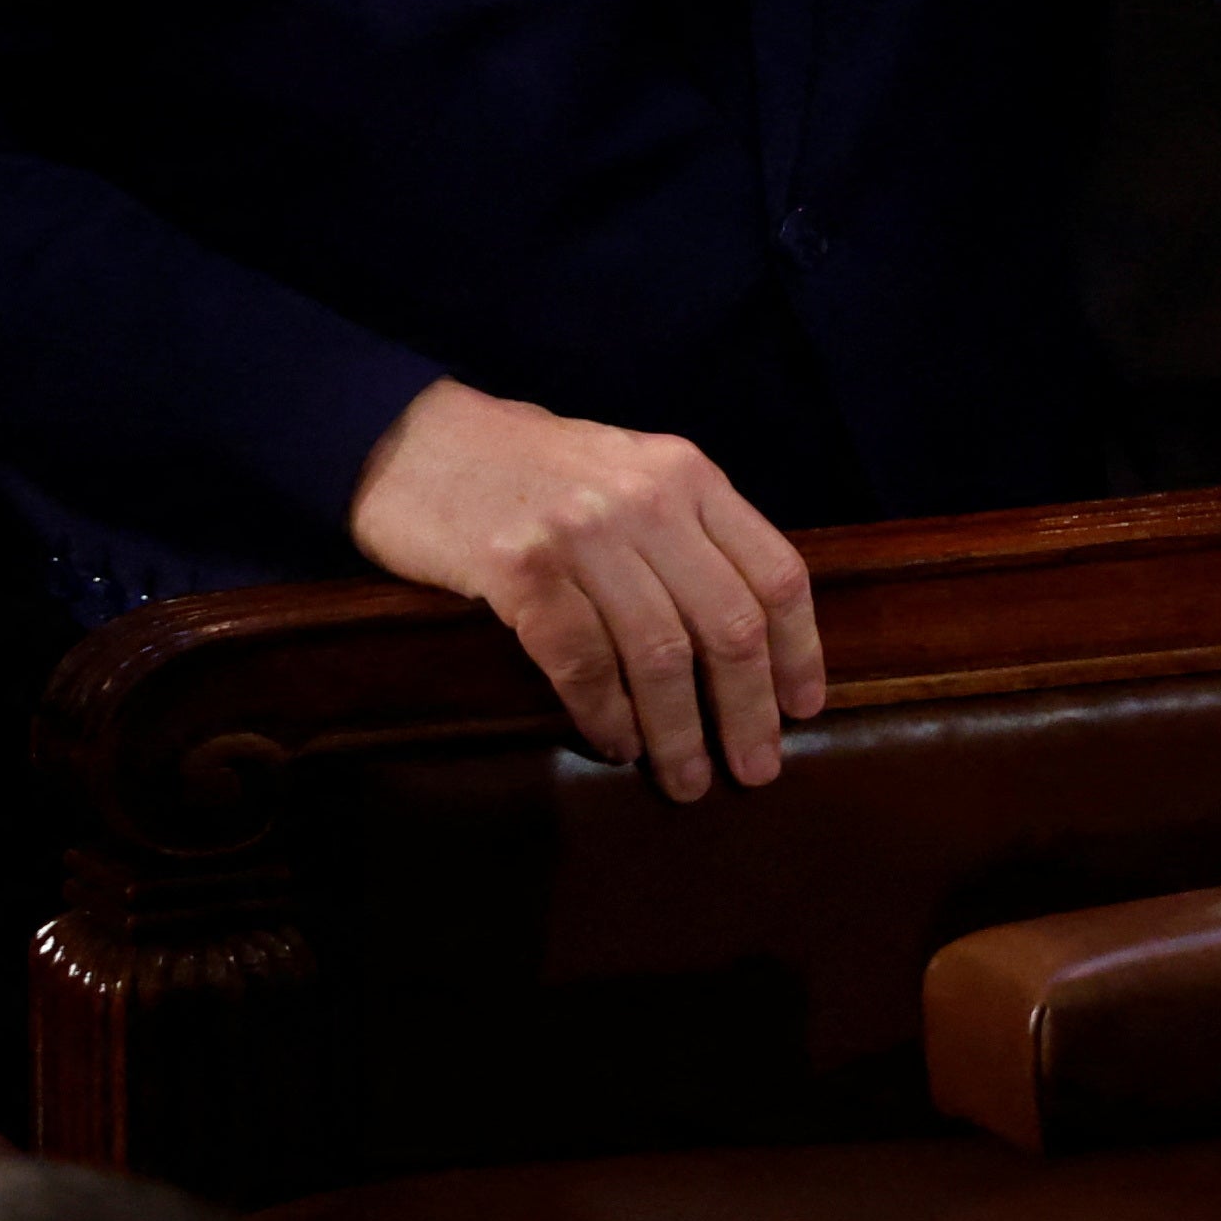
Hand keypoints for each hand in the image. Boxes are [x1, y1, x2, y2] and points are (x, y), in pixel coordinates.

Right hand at [344, 378, 826, 796]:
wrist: (416, 440)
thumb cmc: (531, 470)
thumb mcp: (629, 475)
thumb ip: (687, 534)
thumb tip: (746, 638)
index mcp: (688, 475)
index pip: (775, 571)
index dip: (799, 650)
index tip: (804, 709)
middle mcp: (648, 498)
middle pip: (728, 624)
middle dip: (748, 710)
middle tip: (755, 771)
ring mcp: (583, 532)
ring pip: (661, 656)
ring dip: (679, 732)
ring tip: (686, 780)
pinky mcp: (518, 568)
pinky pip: (583, 663)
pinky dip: (606, 715)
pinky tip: (615, 745)